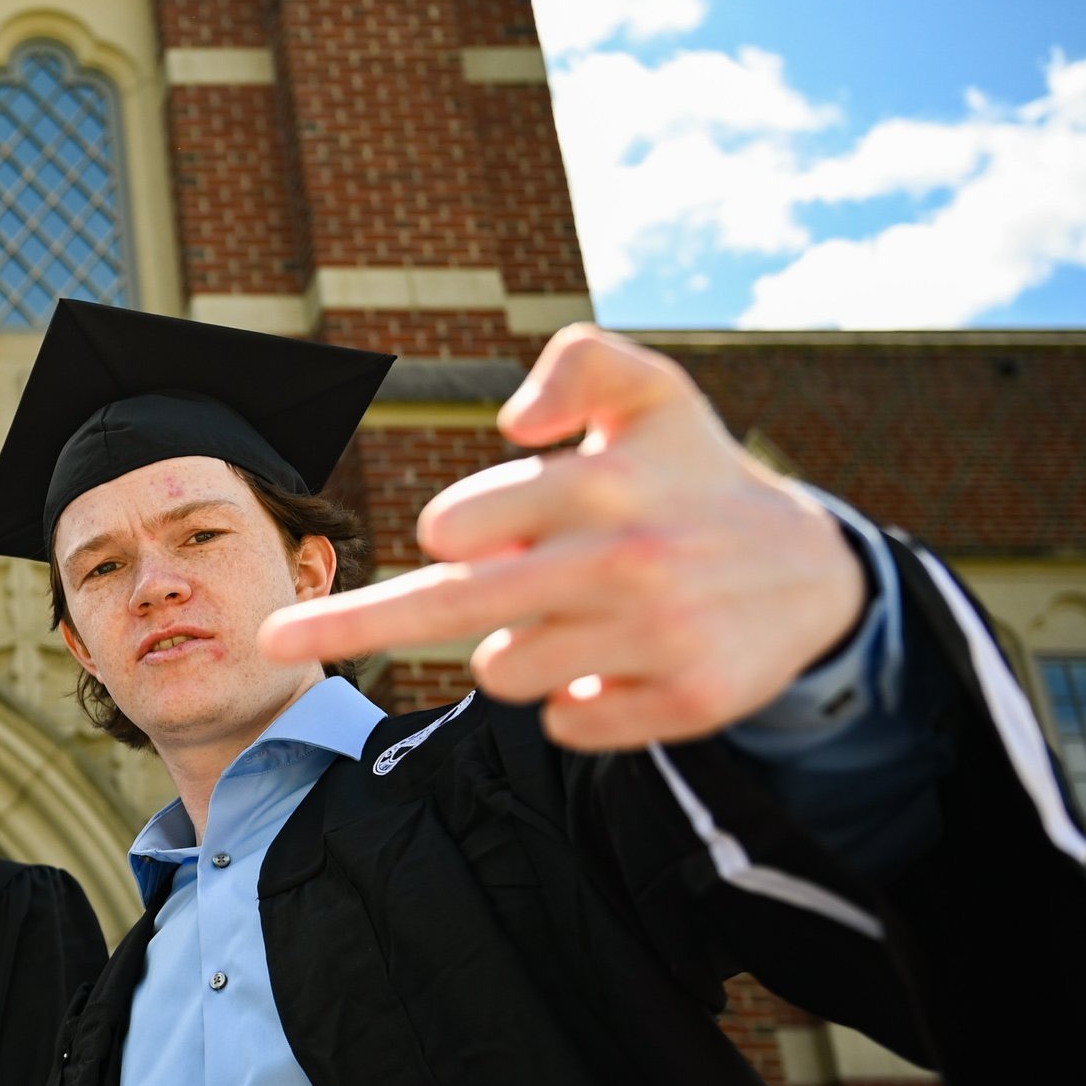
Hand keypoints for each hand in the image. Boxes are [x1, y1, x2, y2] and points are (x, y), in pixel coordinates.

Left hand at [259, 324, 867, 749]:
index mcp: (599, 484)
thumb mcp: (651, 390)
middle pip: (451, 608)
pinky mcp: (689, 702)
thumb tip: (513, 422)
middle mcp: (626, 560)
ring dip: (518, 650)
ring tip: (579, 616)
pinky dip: (576, 701)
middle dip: (345, 623)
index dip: (451, 533)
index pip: (459, 526)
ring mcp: (659, 637)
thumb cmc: (693, 474)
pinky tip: (621, 662)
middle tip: (271, 637)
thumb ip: (580, 363)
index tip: (460, 537)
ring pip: (505, 673)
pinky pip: (568, 723)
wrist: (814, 572)